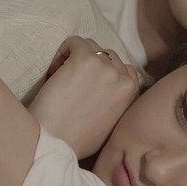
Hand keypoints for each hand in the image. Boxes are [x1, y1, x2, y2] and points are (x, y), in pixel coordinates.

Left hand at [29, 36, 138, 158]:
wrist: (55, 143)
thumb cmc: (77, 139)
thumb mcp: (112, 123)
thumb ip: (118, 101)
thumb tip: (108, 87)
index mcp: (132, 94)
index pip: (125, 69)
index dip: (104, 74)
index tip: (88, 85)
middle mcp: (123, 78)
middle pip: (109, 56)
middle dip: (92, 65)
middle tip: (73, 82)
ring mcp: (105, 67)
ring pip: (92, 46)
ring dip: (77, 57)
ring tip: (62, 76)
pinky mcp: (84, 60)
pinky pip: (74, 42)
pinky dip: (63, 51)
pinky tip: (54, 71)